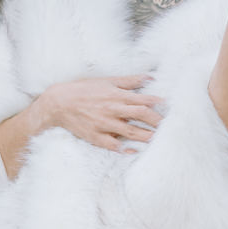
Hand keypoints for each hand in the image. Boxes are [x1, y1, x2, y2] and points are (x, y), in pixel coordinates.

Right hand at [39, 74, 163, 151]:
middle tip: (167, 126)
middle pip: (139, 115)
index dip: (156, 103)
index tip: (167, 107)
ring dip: (145, 136)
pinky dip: (123, 148)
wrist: (59, 103)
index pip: (142, 99)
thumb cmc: (84, 89)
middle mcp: (113, 110)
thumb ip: (129, 81)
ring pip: (129, 131)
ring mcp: (104, 124)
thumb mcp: (107, 81)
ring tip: (157, 139)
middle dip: (155, 121)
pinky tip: (132, 151)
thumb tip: (149, 77)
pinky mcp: (95, 136)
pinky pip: (112, 145)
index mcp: (116, 95)